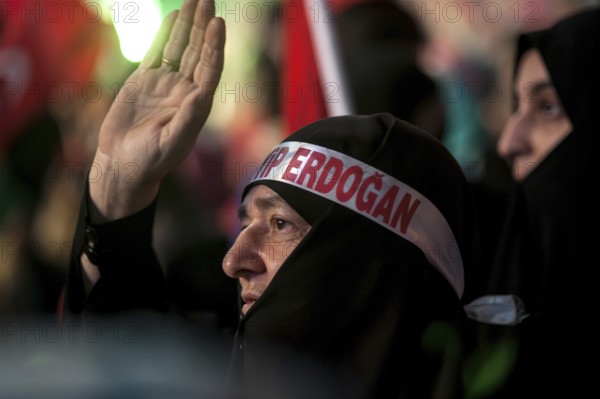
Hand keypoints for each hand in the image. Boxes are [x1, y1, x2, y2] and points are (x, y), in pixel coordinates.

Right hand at [89, 0, 224, 221]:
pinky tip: (174, 17)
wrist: (123, 164)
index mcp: (196, 106)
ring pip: (179, 48)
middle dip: (203, 25)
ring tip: (195, 0)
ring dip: (187, 25)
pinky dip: (165, 34)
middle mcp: (185, 91)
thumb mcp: (170, 144)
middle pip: (198, 52)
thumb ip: (186, 120)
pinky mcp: (144, 81)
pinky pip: (157, 52)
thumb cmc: (150, 162)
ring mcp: (165, 84)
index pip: (209, 69)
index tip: (217, 23)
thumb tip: (201, 95)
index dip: (214, 46)